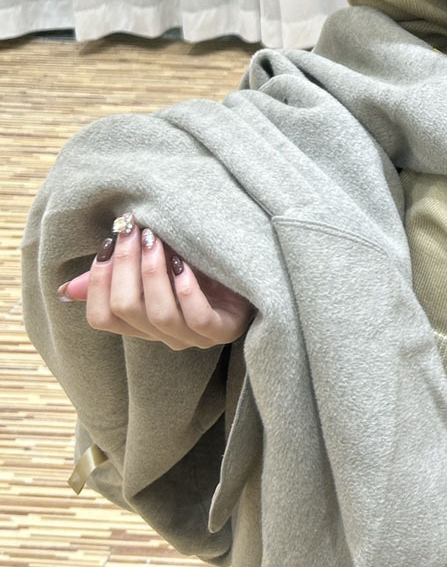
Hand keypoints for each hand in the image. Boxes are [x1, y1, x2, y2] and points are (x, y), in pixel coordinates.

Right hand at [56, 213, 255, 349]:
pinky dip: (186, 289)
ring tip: (157, 241)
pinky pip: (197, 318)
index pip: (102, 317)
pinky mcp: (223, 330)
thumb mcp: (159, 263)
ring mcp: (194, 337)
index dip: (98, 281)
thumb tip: (69, 288)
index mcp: (142, 323)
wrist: (258, 270)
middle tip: (133, 229)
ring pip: (158, 315)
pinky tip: (183, 264)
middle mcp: (164, 334)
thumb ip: (119, 274)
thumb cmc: (204, 265)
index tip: (108, 240)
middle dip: (125, 265)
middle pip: (126, 310)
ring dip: (152, 273)